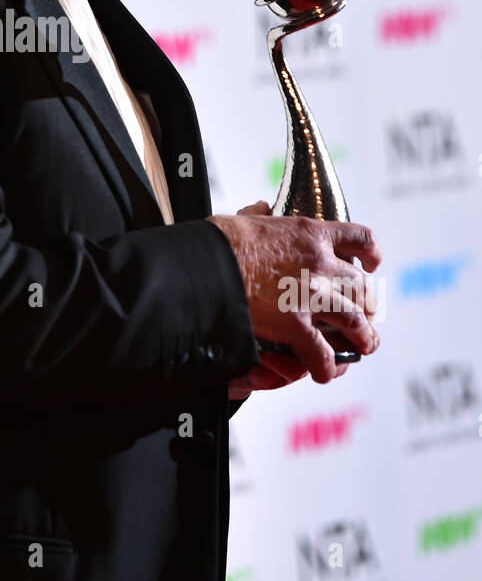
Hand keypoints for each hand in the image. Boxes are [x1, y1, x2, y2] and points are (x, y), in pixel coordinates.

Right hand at [208, 201, 381, 385]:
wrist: (207, 263)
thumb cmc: (222, 239)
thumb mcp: (249, 218)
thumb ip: (262, 215)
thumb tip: (261, 208)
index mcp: (311, 234)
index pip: (359, 239)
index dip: (371, 253)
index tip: (372, 264)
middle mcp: (320, 264)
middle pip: (361, 285)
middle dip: (368, 302)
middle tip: (367, 313)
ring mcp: (312, 295)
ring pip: (355, 321)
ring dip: (364, 337)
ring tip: (364, 346)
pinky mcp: (296, 325)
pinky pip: (323, 353)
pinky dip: (327, 366)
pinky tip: (324, 372)